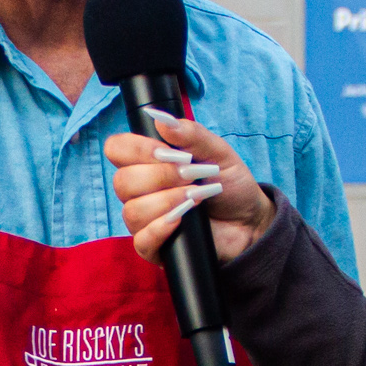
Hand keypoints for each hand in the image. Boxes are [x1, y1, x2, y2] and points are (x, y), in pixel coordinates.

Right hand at [108, 110, 274, 264]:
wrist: (249, 220)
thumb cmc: (229, 184)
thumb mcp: (218, 151)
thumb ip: (191, 134)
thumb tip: (160, 118)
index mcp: (147, 162)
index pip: (117, 149)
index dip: (138, 149)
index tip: (171, 152)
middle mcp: (140, 190)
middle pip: (122, 182)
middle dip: (160, 177)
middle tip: (191, 176)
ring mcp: (145, 219)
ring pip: (132, 211)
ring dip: (167, 202)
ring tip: (195, 198)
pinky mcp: (155, 246)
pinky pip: (141, 241)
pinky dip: (160, 229)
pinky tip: (181, 221)